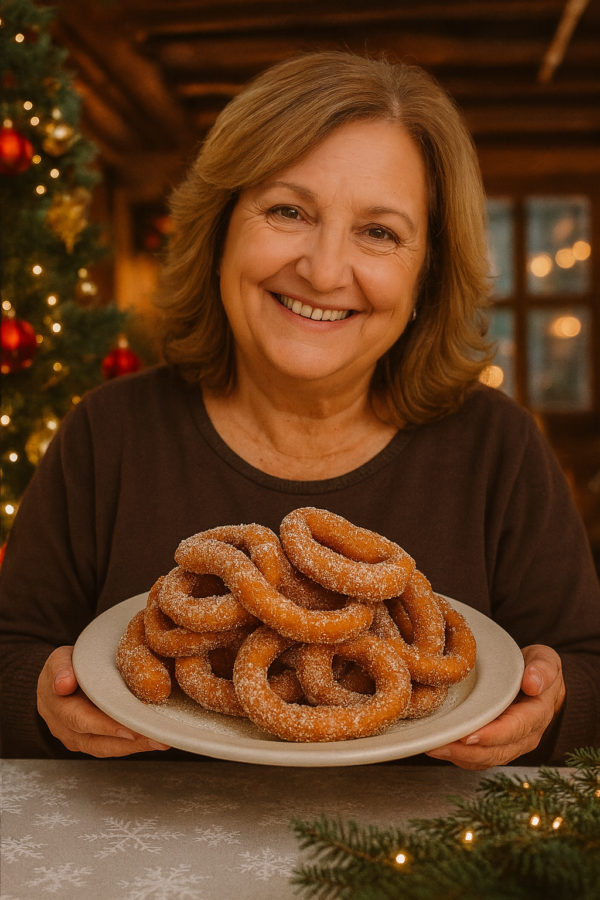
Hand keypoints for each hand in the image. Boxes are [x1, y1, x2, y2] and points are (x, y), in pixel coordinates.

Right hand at [37, 646, 170, 757]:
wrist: (58, 679)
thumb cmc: (63, 667)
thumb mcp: (59, 659)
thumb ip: (61, 668)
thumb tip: (63, 684)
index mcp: (57, 707)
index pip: (81, 720)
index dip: (105, 726)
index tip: (130, 730)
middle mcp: (64, 729)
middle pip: (96, 741)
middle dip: (128, 742)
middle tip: (155, 738)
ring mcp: (76, 739)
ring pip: (105, 748)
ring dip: (134, 747)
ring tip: (160, 742)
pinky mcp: (90, 741)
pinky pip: (110, 747)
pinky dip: (131, 745)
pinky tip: (152, 740)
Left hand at [425, 644, 564, 769]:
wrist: (537, 681)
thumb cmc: (537, 668)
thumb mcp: (545, 660)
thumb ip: (542, 669)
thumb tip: (532, 684)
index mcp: (537, 715)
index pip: (515, 729)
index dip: (492, 735)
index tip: (469, 736)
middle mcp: (525, 736)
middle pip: (497, 751)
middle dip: (467, 752)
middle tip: (440, 745)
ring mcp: (511, 744)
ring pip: (485, 759)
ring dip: (458, 757)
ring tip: (433, 748)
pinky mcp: (497, 746)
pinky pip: (479, 759)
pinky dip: (459, 757)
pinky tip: (439, 749)